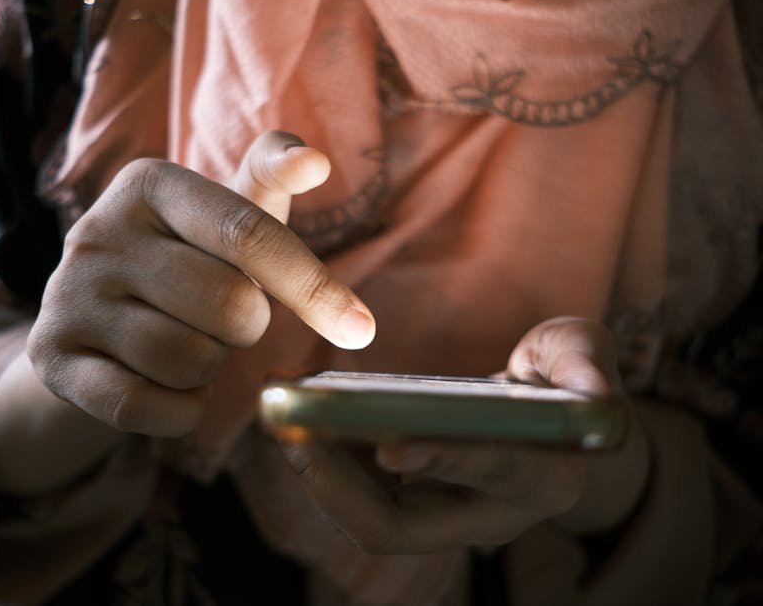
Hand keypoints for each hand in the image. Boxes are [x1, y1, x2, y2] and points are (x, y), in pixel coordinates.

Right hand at [28, 131, 374, 436]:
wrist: (96, 313)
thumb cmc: (188, 257)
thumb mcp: (226, 212)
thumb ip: (270, 180)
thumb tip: (314, 160)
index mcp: (150, 183)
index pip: (250, 234)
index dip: (313, 286)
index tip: (361, 329)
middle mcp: (98, 232)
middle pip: (229, 305)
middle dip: (249, 327)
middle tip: (228, 318)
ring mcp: (67, 295)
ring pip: (189, 360)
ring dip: (211, 366)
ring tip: (191, 342)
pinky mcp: (50, 356)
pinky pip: (144, 406)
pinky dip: (180, 410)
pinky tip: (172, 387)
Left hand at [280, 317, 647, 552]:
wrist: (547, 418)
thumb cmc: (566, 379)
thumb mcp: (582, 355)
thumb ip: (586, 364)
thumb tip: (596, 392)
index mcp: (542, 477)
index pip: (491, 474)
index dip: (444, 460)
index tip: (391, 444)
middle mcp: (490, 513)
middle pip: (405, 524)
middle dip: (342, 486)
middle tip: (294, 434)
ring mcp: (447, 514)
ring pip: (370, 517)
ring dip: (320, 474)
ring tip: (282, 418)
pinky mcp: (417, 500)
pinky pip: (361, 496)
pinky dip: (326, 461)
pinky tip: (297, 418)